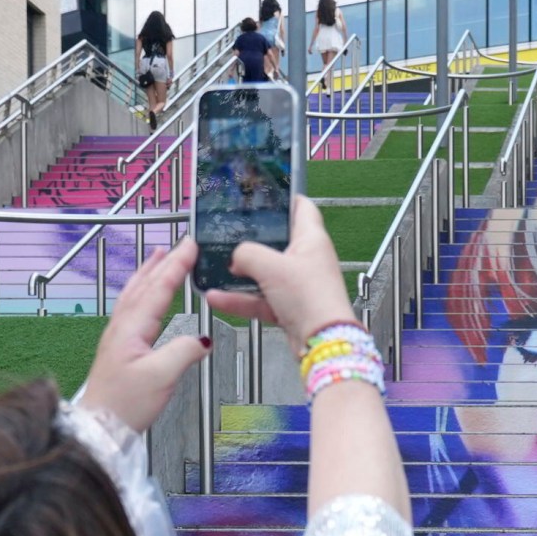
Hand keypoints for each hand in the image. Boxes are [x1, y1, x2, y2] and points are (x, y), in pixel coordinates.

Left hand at [79, 240, 212, 432]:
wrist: (100, 426)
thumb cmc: (125, 404)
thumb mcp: (161, 377)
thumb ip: (183, 352)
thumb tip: (203, 338)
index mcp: (132, 328)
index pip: (158, 288)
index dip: (176, 266)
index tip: (190, 246)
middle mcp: (122, 326)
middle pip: (144, 285)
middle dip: (163, 262)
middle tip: (179, 245)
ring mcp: (118, 336)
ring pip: (135, 294)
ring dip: (149, 273)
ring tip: (158, 258)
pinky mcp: (119, 347)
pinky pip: (132, 308)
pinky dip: (142, 292)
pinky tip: (145, 296)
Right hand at [203, 195, 355, 345]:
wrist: (322, 342)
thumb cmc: (308, 297)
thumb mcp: (271, 266)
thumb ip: (247, 253)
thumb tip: (235, 256)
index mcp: (311, 239)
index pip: (301, 207)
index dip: (284, 197)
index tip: (261, 193)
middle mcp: (307, 259)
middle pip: (278, 240)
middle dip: (252, 238)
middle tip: (227, 229)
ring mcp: (298, 285)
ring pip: (265, 273)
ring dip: (240, 272)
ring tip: (214, 265)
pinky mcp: (290, 308)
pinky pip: (260, 299)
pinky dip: (240, 299)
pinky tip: (216, 297)